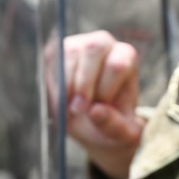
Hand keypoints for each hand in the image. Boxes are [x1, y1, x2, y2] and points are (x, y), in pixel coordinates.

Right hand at [62, 31, 143, 178]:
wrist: (92, 123)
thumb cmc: (112, 125)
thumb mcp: (123, 135)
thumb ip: (115, 126)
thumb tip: (95, 111)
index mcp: (126, 58)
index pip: (117, 65)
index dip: (104, 90)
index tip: (93, 111)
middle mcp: (104, 43)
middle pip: (94, 48)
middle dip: (83, 82)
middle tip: (76, 110)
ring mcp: (79, 43)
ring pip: (69, 52)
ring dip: (66, 85)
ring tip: (69, 109)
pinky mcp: (57, 50)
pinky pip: (52, 59)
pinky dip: (53, 84)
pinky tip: (61, 101)